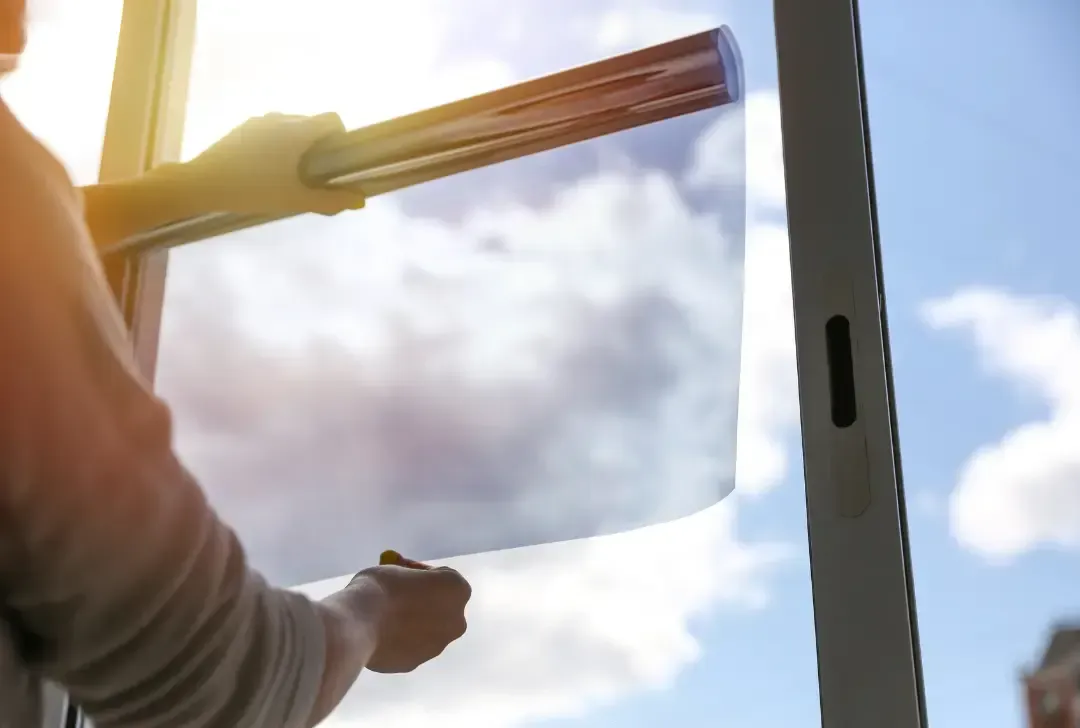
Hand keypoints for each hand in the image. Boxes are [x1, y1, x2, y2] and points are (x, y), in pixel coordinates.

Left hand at [182, 112, 364, 216]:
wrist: (202, 184)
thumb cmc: (253, 191)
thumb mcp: (295, 200)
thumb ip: (331, 200)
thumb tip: (361, 200)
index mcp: (297, 130)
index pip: (332, 119)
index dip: (340, 137)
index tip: (334, 161)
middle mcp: (280, 118)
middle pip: (311, 123)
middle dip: (318, 145)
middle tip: (313, 175)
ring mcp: (258, 121)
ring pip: (289, 127)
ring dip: (296, 145)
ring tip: (287, 174)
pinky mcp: (242, 128)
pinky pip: (270, 131)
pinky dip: (276, 146)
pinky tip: (264, 171)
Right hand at [345, 558, 470, 673]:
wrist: (358, 626)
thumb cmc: (379, 587)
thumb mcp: (394, 568)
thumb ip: (407, 576)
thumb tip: (404, 581)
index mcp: (457, 590)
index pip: (441, 576)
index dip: (420, 573)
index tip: (401, 572)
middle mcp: (456, 619)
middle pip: (439, 606)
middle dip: (421, 601)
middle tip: (394, 594)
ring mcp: (438, 645)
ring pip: (425, 629)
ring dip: (410, 622)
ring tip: (382, 616)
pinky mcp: (417, 664)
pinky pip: (409, 647)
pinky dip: (398, 641)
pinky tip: (377, 634)